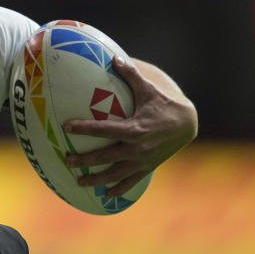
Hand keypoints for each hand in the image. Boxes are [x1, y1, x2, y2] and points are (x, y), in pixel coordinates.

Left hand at [63, 56, 196, 196]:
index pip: (103, 130)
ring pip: (115, 174)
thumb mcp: (148, 90)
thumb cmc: (164, 105)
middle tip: (67, 160)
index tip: (66, 127)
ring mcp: (142, 161)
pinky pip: (131, 181)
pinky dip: (119, 189)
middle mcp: (137, 148)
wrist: (188, 125)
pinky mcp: (147, 168)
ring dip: (97, 180)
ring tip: (79, 182)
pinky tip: (106, 196)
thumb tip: (114, 57)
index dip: (84, 128)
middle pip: (105, 157)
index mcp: (134, 129)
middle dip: (85, 160)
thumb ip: (130, 75)